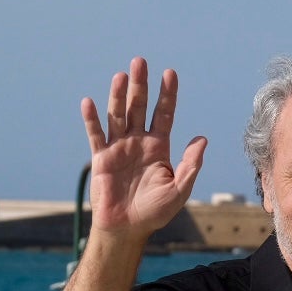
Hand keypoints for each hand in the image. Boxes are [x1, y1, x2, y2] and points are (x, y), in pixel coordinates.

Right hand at [81, 57, 207, 240]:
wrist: (127, 229)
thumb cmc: (154, 212)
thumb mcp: (179, 190)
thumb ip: (190, 165)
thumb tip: (202, 139)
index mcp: (159, 147)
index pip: (164, 114)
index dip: (167, 94)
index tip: (170, 73)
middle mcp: (138, 142)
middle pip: (139, 107)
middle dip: (141, 85)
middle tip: (140, 62)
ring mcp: (119, 148)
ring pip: (118, 115)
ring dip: (118, 95)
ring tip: (121, 76)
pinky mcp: (101, 158)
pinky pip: (96, 135)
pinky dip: (92, 119)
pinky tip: (89, 102)